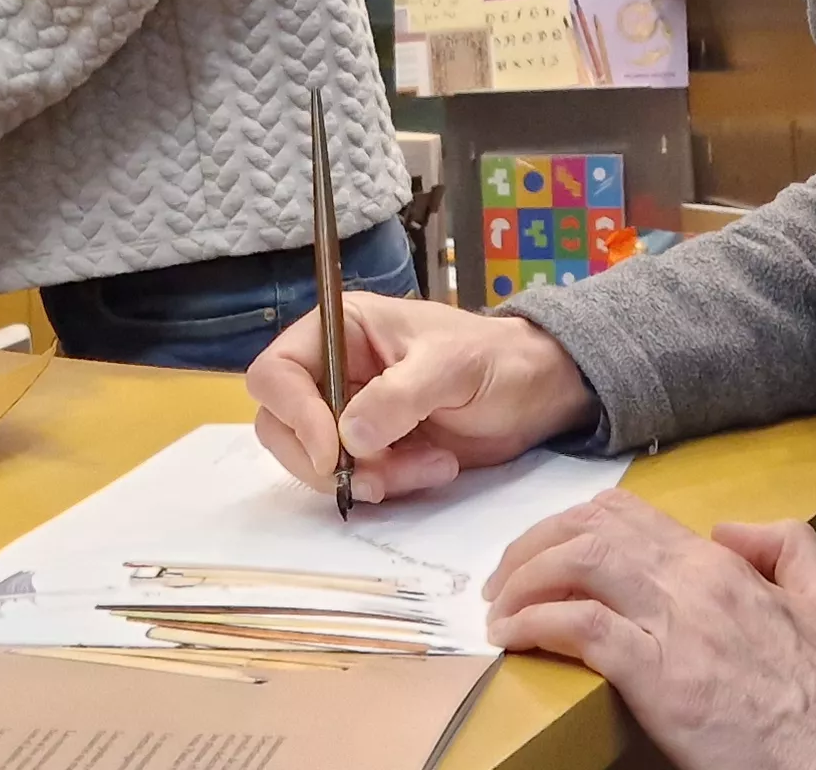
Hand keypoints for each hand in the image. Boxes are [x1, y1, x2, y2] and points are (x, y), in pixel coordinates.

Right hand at [242, 295, 595, 503]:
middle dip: (324, 461)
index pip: (277, 373)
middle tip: (377, 478)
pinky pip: (353, 480)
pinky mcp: (372, 451)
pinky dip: (389, 486)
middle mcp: (334, 371)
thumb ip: (399, 396)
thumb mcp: (451, 366)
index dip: (294, 415)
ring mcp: (350, 414)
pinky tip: (437, 468)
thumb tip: (349, 437)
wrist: (537, 392)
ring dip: (368, 477)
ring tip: (432, 466)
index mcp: (341, 329)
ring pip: (316, 461)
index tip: (333, 453)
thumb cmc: (496, 359)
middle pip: (282, 425)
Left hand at [485, 494, 815, 769]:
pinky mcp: (657, 675)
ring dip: (523, 580)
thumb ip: (787, 547)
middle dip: (532, 547)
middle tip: (504, 582)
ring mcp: (674, 624)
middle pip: (590, 528)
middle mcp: (694, 578)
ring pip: (576, 564)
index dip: (572, 526)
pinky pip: (579, 626)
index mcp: (726, 564)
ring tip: (499, 611)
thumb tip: (729, 529)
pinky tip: (514, 636)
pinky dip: (535, 621)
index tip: (545, 554)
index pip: (629, 514)